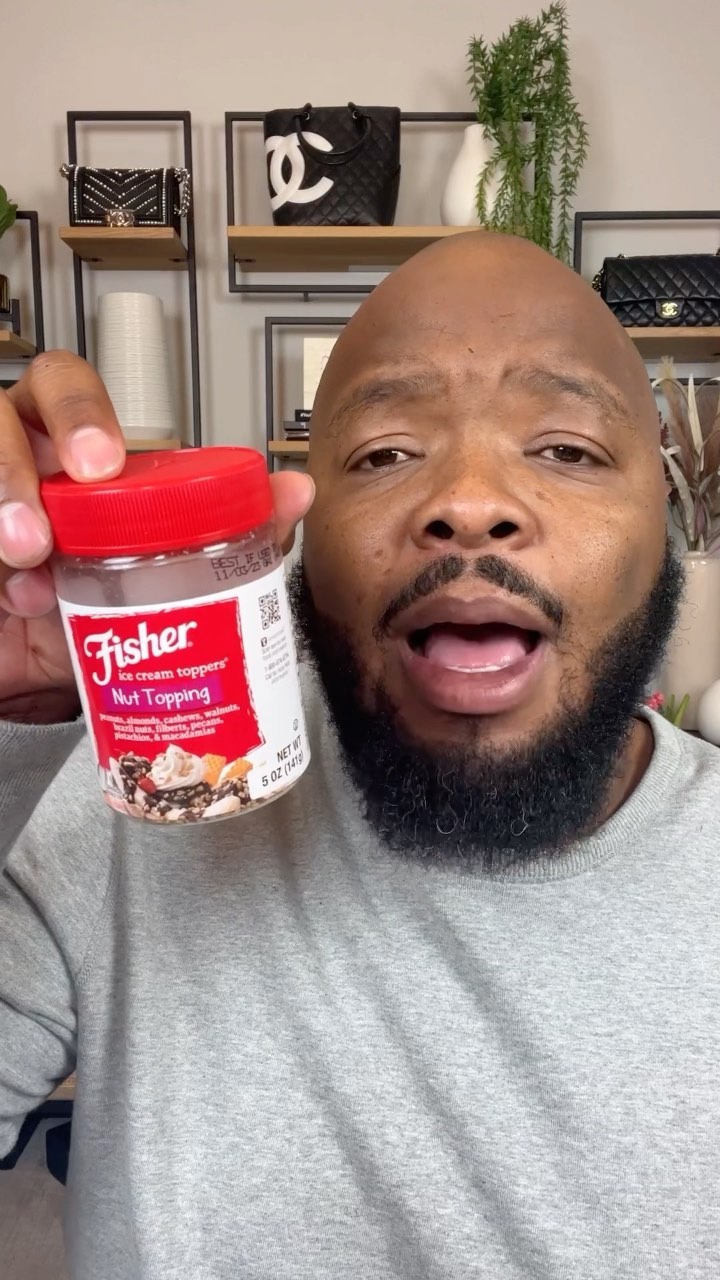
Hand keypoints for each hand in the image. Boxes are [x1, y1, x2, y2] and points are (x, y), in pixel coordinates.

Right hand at [0, 351, 314, 723]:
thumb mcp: (158, 583)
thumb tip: (298, 492)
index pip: (65, 388)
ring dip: (3, 494)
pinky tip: (10, 593)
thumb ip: (230, 534)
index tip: (104, 462)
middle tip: (59, 504)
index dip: (81, 410)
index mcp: (63, 452)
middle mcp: (14, 458)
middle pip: (6, 405)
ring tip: (28, 553)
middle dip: (28, 447)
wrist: (26, 681)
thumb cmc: (87, 615)